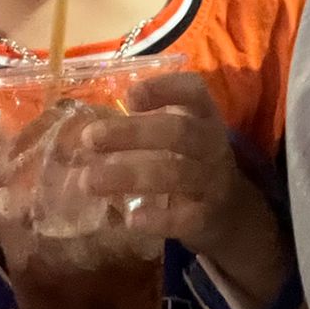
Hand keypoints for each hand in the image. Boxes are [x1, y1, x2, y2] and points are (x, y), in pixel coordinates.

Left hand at [81, 72, 267, 264]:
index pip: (193, 92)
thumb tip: (80, 130)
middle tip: (89, 138)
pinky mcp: (207, 217)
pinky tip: (130, 219)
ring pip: (176, 174)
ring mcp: (213, 181)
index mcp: (203, 117)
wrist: (229, 211)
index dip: (164, 89)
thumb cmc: (189, 163)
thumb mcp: (176, 136)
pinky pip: (185, 217)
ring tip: (89, 181)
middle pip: (179, 132)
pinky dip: (158, 219)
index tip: (129, 96)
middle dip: (132, 133)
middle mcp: (213, 144)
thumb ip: (140, 128)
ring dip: (130, 176)